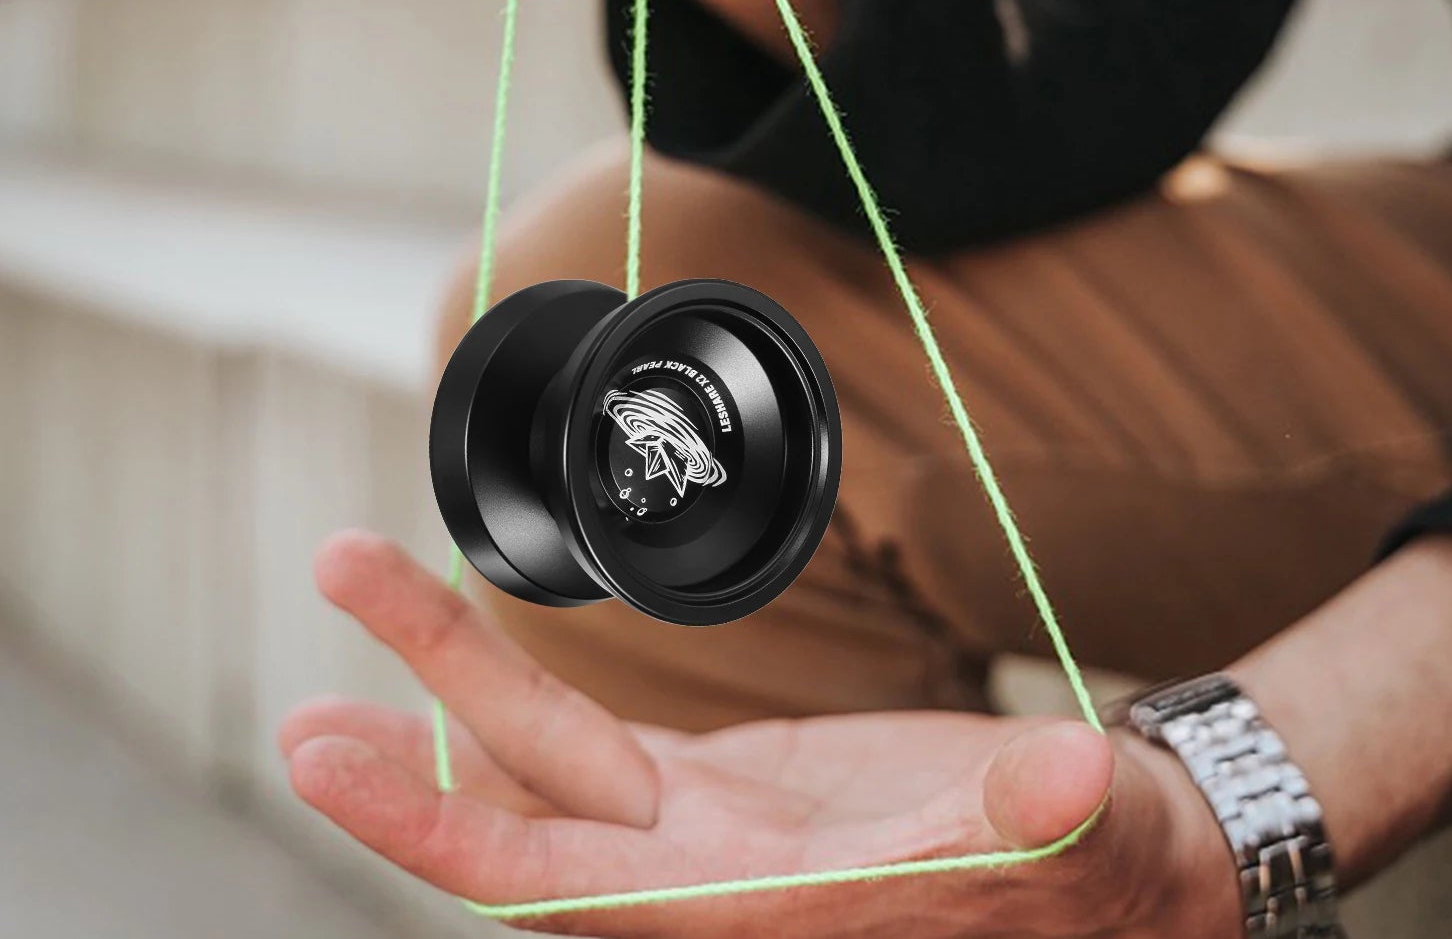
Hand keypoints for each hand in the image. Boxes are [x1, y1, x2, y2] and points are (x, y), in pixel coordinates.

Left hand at [282, 533, 1239, 936]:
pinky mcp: (735, 790)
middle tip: (305, 671)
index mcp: (764, 908)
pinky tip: (470, 662)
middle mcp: (712, 880)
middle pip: (523, 814)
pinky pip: (600, 749)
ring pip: (552, 760)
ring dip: (453, 683)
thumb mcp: (1083, 828)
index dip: (435, 832)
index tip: (326, 761)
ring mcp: (715, 829)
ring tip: (365, 579)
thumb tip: (1060, 770)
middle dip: (406, 750)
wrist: (1114, 862)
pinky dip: (525, 704)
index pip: (563, 885)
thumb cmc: (1103, 863)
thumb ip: (1041, 805)